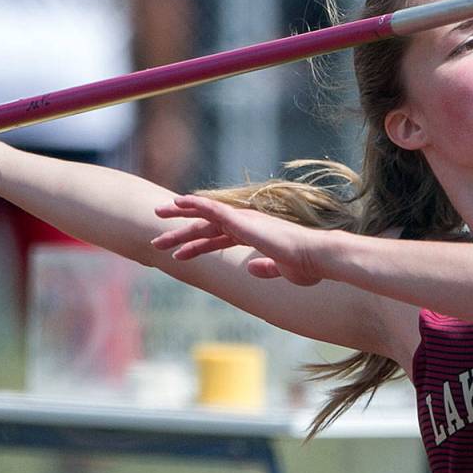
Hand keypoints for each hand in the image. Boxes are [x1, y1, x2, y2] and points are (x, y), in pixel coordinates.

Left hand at [152, 194, 324, 285]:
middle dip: (181, 233)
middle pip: (207, 227)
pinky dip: (194, 204)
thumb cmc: (307, 265)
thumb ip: (266, 268)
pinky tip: (177, 202)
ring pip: (204, 217)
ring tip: (156, 218)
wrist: (317, 258)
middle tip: (159, 240)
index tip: (178, 254)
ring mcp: (244, 220)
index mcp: (255, 235)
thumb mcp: (283, 270)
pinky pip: (212, 209)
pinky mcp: (242, 220)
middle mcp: (247, 224)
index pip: (219, 238)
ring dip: (179, 219)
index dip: (198, 246)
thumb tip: (252, 270)